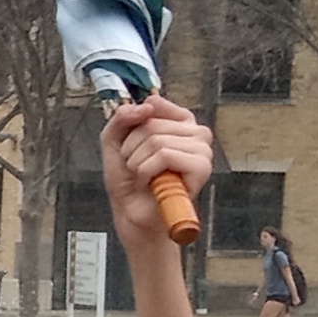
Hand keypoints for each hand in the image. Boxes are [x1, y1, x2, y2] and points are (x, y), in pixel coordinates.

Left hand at [101, 95, 213, 241]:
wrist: (131, 212)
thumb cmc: (128, 178)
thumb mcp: (114, 140)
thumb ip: (123, 116)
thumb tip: (146, 104)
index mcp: (181, 122)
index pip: (153, 104)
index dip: (132, 127)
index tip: (131, 145)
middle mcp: (196, 133)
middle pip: (151, 124)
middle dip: (132, 149)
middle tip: (137, 167)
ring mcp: (202, 150)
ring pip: (156, 140)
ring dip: (137, 163)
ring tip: (144, 176)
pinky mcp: (202, 167)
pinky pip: (164, 155)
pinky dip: (146, 172)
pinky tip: (151, 183)